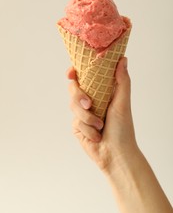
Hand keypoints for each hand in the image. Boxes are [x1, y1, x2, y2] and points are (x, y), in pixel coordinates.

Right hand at [67, 57, 137, 173]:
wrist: (116, 153)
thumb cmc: (123, 128)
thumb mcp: (123, 102)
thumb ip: (122, 81)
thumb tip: (123, 58)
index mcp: (101, 93)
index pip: (84, 78)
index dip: (74, 73)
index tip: (71, 73)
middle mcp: (90, 101)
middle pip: (73, 89)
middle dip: (79, 97)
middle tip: (89, 104)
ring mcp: (82, 114)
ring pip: (73, 106)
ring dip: (88, 117)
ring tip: (100, 126)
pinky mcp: (77, 126)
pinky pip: (76, 121)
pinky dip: (87, 129)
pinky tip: (97, 136)